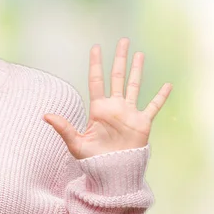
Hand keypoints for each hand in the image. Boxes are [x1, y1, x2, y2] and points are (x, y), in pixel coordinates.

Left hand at [43, 38, 171, 159]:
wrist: (112, 172)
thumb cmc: (93, 159)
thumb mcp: (76, 143)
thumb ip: (63, 127)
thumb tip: (45, 116)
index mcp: (98, 108)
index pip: (97, 80)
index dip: (96, 64)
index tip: (96, 47)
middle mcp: (114, 106)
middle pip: (117, 76)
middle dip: (120, 58)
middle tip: (123, 40)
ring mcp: (129, 113)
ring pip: (134, 85)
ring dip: (137, 70)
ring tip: (139, 54)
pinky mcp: (142, 122)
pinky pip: (153, 106)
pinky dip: (161, 96)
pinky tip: (168, 85)